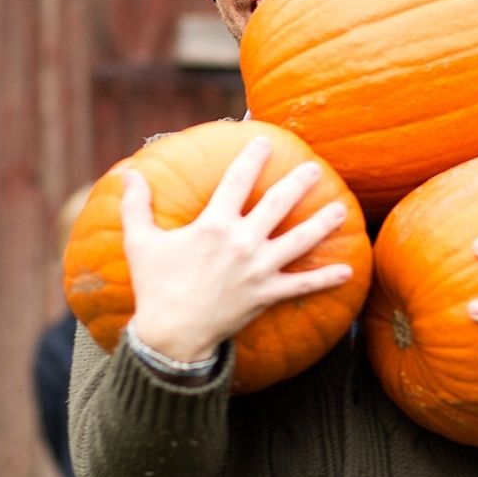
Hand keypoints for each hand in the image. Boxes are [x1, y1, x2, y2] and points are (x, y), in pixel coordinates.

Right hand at [120, 136, 352, 361]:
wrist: (171, 335)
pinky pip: (303, 285)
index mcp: (214, 224)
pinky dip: (326, 279)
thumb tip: (128, 173)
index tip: (265, 141)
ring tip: (341, 209)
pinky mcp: (268, 295)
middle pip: (278, 204)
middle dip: (298, 182)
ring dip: (322, 224)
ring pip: (299, 241)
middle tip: (314, 167)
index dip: (252, 158)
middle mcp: (241, 242)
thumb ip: (135, 206)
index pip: (237, 181)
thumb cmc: (155, 287)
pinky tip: (349, 271)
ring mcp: (258, 269)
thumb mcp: (140, 242)